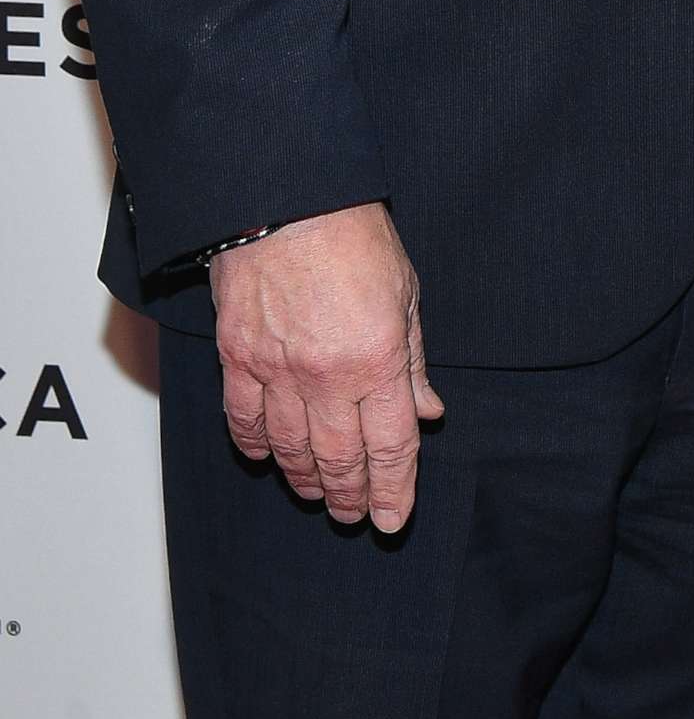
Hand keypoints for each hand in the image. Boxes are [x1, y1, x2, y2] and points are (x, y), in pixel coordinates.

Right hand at [211, 201, 443, 531]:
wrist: (288, 198)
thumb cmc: (354, 235)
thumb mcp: (406, 293)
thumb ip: (414, 361)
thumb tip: (428, 413)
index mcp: (378, 359)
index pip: (390, 446)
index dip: (393, 490)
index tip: (391, 520)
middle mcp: (327, 375)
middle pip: (339, 459)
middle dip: (349, 496)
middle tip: (353, 515)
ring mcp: (277, 370)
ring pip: (290, 450)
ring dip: (305, 480)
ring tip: (318, 494)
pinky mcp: (238, 356)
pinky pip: (244, 419)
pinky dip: (255, 446)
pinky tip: (266, 458)